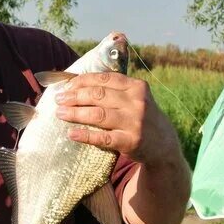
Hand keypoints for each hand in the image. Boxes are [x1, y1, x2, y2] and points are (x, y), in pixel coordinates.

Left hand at [53, 72, 179, 166]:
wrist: (164, 145)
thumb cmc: (139, 117)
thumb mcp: (135, 98)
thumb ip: (114, 89)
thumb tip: (76, 83)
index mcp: (136, 87)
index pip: (105, 79)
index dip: (82, 81)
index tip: (66, 85)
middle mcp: (137, 103)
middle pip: (98, 95)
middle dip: (75, 96)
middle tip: (58, 99)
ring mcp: (135, 123)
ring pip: (98, 115)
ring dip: (75, 113)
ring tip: (60, 113)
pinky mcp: (131, 142)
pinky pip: (103, 138)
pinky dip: (85, 135)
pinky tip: (71, 134)